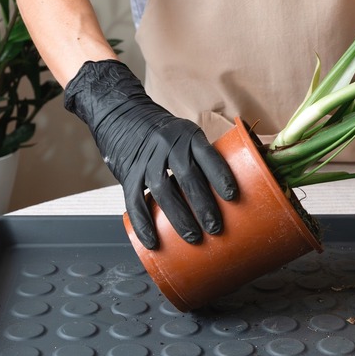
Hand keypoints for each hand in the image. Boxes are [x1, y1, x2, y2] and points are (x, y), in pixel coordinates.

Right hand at [64, 60, 237, 249]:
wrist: (121, 114)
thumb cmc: (165, 133)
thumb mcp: (187, 134)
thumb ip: (204, 157)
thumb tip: (233, 192)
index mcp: (188, 136)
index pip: (208, 155)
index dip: (220, 175)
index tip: (233, 196)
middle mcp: (168, 145)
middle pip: (187, 176)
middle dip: (203, 204)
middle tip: (216, 228)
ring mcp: (146, 159)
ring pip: (163, 190)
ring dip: (179, 217)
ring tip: (193, 237)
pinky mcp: (128, 173)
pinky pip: (135, 200)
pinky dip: (144, 223)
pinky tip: (154, 241)